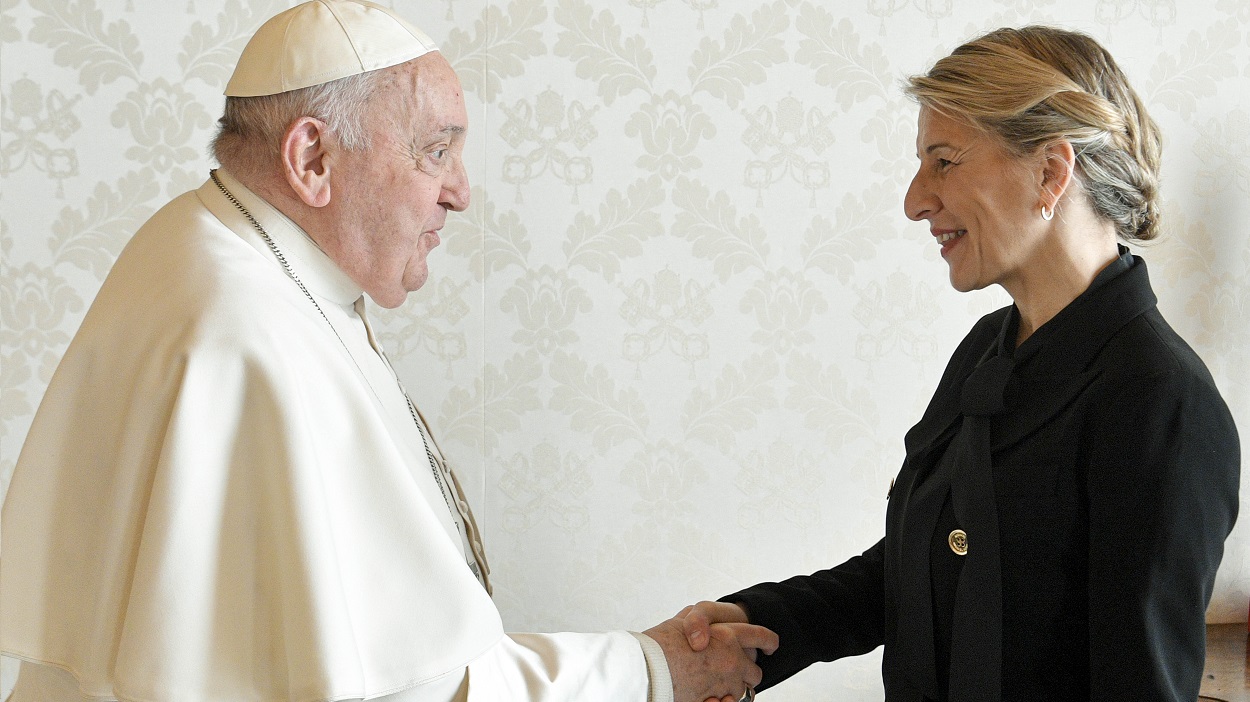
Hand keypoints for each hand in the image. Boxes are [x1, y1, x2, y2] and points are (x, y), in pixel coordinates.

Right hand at [643, 604, 777, 701]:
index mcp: (727, 635)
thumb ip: (697, 622)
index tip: (770, 645)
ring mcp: (727, 683)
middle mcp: (733, 660)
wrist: (647, 668)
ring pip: (744, 690)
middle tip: (733, 670)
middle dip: (747, 671)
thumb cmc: (661, 644)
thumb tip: (699, 625)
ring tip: (718, 686)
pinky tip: (713, 697)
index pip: (760, 636)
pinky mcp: (718, 700)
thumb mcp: (682, 621)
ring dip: (735, 688)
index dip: (768, 640)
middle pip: (755, 670)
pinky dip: (724, 701)